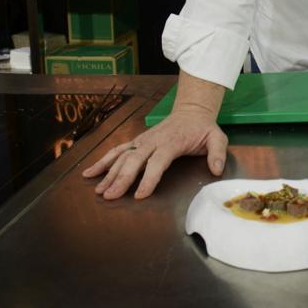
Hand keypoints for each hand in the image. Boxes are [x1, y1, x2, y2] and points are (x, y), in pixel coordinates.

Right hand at [81, 105, 227, 199]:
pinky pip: (117, 151)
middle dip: (121, 179)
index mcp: (171, 142)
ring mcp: (142, 141)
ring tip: (98, 190)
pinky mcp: (136, 142)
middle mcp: (152, 141)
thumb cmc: (202, 129)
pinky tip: (89, 173)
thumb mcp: (217, 137)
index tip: (140, 195)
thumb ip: (218, 153)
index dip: (148, 178)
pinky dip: (102, 161)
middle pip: (134, 161)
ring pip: (122, 157)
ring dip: (108, 173)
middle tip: (110, 196)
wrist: (191, 111)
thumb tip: (217, 169)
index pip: (157, 162)